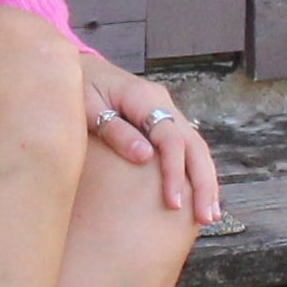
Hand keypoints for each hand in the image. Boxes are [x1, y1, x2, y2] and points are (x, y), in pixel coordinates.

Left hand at [80, 52, 222, 226]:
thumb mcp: (86, 106)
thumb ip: (114, 129)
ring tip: (209, 216)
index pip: (170, 138)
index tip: (174, 203)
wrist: (76, 69)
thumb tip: (144, 156)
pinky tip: (199, 198)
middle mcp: (162, 104)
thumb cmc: (76, 88)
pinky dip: (194, 173)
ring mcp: (165, 112)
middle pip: (193, 144)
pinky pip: (185, 149)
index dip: (174, 172)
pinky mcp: (162, 123)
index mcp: (144, 97)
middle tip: (205, 217)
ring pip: (196, 147)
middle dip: (203, 182)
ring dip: (205, 181)